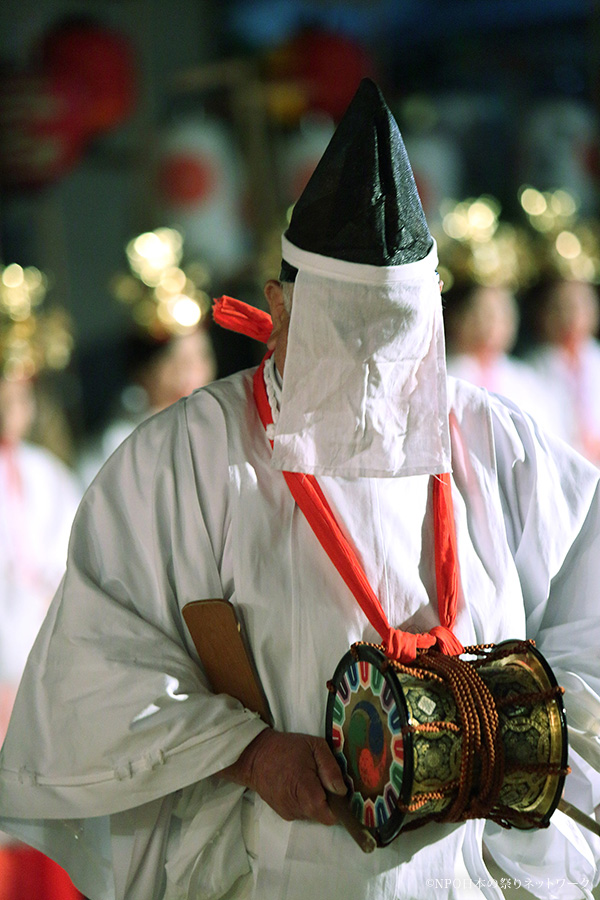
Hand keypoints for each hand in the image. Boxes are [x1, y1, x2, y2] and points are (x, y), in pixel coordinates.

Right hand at [219, 729, 346, 824]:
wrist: (254, 755)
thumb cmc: (287, 748)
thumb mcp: (314, 746)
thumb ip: (331, 768)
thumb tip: (342, 791)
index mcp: (306, 791)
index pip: (330, 816)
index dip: (338, 807)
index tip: (337, 792)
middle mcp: (296, 808)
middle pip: (322, 816)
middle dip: (327, 803)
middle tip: (322, 781)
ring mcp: (288, 812)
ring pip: (312, 815)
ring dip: (315, 802)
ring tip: (307, 781)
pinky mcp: (282, 813)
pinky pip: (301, 812)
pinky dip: (304, 802)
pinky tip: (297, 785)